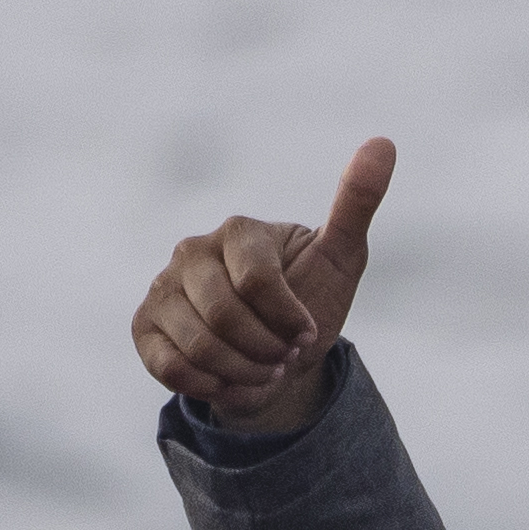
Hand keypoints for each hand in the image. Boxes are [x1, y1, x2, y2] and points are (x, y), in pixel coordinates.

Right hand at [135, 136, 394, 437]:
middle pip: (225, 317)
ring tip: (261, 366)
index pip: (258, 282)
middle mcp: (191, 251)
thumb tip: (384, 143)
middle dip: (267, 350)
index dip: (290, 319)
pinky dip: (210, 386)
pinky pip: (170, 368)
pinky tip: (229, 378)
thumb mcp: (341, 257)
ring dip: (244, 372)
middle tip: (283, 353)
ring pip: (198, 347)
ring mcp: (162, 287)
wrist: (278, 356)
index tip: (308, 329)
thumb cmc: (309, 299)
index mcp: (237, 230)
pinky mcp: (145, 326)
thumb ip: (356, 202)